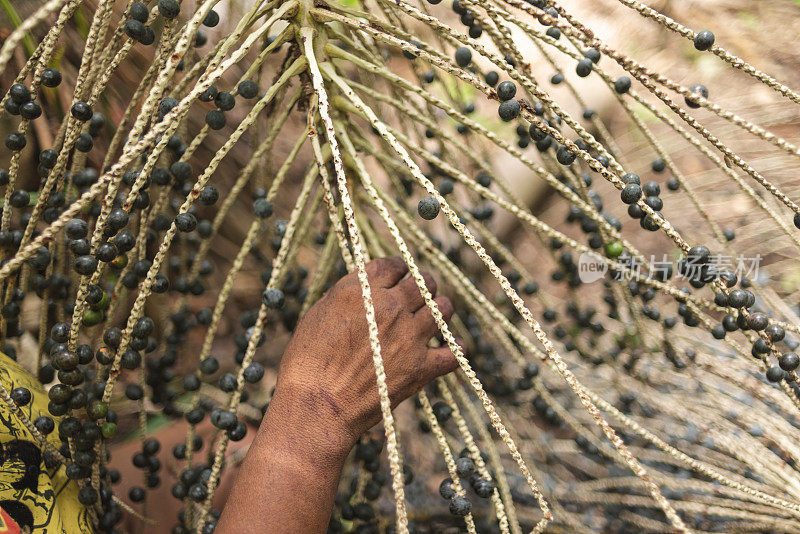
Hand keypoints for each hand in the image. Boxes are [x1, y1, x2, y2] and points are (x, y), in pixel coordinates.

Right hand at [217, 257, 457, 533]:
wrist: (318, 406)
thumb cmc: (308, 362)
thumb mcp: (320, 313)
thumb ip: (349, 294)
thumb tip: (368, 288)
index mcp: (363, 290)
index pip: (394, 264)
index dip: (399, 268)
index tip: (399, 275)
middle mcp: (391, 307)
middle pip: (424, 282)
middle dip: (423, 285)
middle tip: (419, 294)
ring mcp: (410, 336)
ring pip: (443, 309)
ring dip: (439, 311)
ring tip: (432, 318)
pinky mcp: (421, 367)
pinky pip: (453, 352)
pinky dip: (453, 350)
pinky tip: (449, 349)